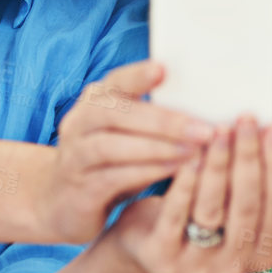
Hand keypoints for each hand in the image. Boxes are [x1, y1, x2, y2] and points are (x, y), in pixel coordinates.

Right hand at [34, 60, 219, 244]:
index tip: (164, 70)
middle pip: (116, 113)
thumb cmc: (109, 163)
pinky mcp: (79, 188)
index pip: (115, 81)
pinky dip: (146, 173)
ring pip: (111, 146)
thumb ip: (155, 120)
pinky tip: (174, 172)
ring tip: (194, 152)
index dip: (138, 75)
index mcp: (95, 102)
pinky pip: (113, 177)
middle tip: (203, 129)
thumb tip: (210, 110)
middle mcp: (79, 123)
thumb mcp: (127, 135)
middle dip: (163, 121)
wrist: (61, 203)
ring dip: (157, 148)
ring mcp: (75, 156)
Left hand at [105, 104, 271, 272]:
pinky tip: (190, 158)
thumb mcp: (227, 203)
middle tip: (246, 120)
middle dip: (249, 158)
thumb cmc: (195, 213)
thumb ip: (246, 180)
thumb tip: (263, 128)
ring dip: (218, 166)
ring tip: (219, 131)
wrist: (144, 245)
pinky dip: (185, 185)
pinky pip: (176, 217)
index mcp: (262, 254)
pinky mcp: (163, 258)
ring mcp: (198, 267)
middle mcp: (234, 266)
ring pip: (213, 211)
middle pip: (247, 207)